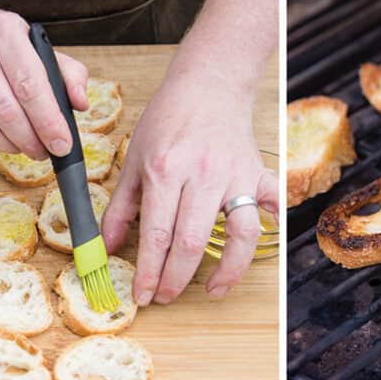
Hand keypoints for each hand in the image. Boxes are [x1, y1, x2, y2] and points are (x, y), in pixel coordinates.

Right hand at [0, 7, 88, 158]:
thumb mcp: (37, 45)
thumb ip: (68, 73)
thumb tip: (81, 104)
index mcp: (4, 31)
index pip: (30, 85)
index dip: (49, 121)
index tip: (63, 144)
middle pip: (7, 110)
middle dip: (33, 140)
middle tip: (47, 151)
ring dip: (13, 146)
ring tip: (29, 148)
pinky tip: (6, 140)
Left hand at [102, 74, 277, 304]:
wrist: (208, 83)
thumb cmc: (169, 118)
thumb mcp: (134, 158)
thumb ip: (120, 207)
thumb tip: (106, 247)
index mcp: (165, 171)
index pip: (156, 235)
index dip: (149, 272)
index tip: (143, 296)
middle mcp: (201, 175)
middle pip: (191, 242)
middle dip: (176, 279)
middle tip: (165, 296)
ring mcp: (234, 176)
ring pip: (240, 233)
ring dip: (228, 270)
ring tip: (213, 290)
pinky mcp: (258, 173)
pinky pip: (272, 203)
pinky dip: (274, 223)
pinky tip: (266, 241)